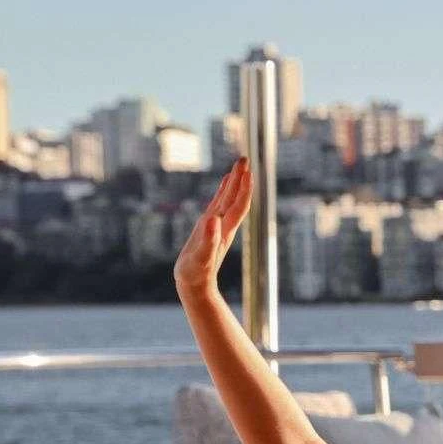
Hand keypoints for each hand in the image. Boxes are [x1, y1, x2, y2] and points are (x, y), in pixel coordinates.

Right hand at [173, 158, 251, 298]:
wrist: (195, 285)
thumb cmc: (195, 273)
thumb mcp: (200, 256)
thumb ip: (208, 239)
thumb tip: (212, 220)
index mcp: (223, 228)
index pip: (237, 204)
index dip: (242, 187)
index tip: (246, 169)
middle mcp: (223, 224)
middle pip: (236, 198)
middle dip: (241, 178)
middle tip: (244, 158)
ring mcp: (217, 225)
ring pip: (229, 200)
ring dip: (234, 183)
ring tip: (238, 166)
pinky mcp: (209, 227)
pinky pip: (218, 205)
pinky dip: (222, 192)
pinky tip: (224, 184)